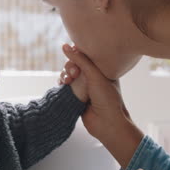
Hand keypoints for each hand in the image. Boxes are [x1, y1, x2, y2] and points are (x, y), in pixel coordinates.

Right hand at [62, 44, 142, 167]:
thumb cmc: (107, 99)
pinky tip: (62, 85)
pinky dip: (62, 83)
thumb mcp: (95, 75)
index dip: (78, 54)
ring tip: (67, 81)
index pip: (86, 55)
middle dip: (70, 66)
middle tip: (73, 73)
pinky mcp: (76, 96)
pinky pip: (66, 86)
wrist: (107, 124)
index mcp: (103, 69)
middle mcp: (93, 76)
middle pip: (75, 63)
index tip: (75, 58)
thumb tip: (64, 46)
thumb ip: (80, 60)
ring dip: (65, 75)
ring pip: (69, 74)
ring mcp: (85, 86)